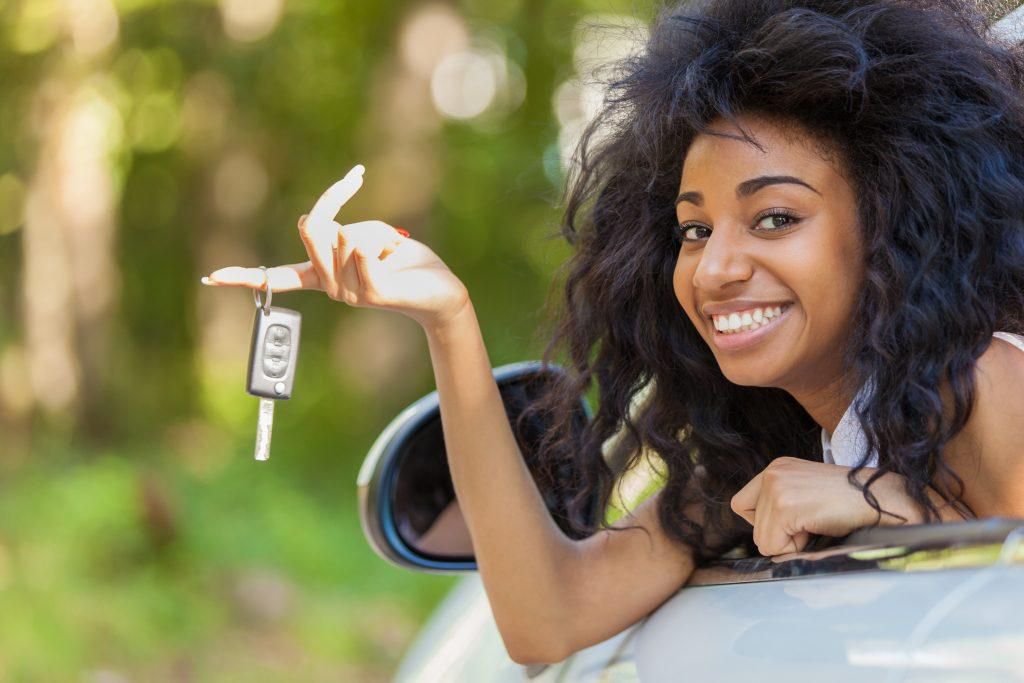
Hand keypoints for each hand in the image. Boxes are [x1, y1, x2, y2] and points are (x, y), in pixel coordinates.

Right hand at [202, 164, 469, 330]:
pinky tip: (389, 254)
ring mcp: (350, 294)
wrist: (441, 290)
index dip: (244, 276)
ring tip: (391, 249)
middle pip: (310, 229)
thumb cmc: (404, 260)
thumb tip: (333, 233)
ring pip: (341, 237)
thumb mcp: (369, 233)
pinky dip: (376, 244)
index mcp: (324, 275)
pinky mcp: (373, 293)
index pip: (278, 276)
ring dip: (371, 230)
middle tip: (355, 182)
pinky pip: (360, 254)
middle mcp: (331, 287)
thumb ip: (343, 231)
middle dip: (333, 202)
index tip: (211, 278)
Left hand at [730, 457, 921, 556]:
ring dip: (789, 543)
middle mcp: (772, 472)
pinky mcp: (784, 506)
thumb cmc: (850, 502)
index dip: (766, 523)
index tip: (794, 521)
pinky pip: (773, 546)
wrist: (881, 499)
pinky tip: (816, 529)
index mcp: (777, 467)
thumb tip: (763, 539)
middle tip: (808, 524)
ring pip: (762, 539)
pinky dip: (794, 548)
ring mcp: (777, 487)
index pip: (742, 505)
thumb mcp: (805, 492)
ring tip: (815, 524)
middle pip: (751, 525)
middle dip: (778, 535)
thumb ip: (780, 504)